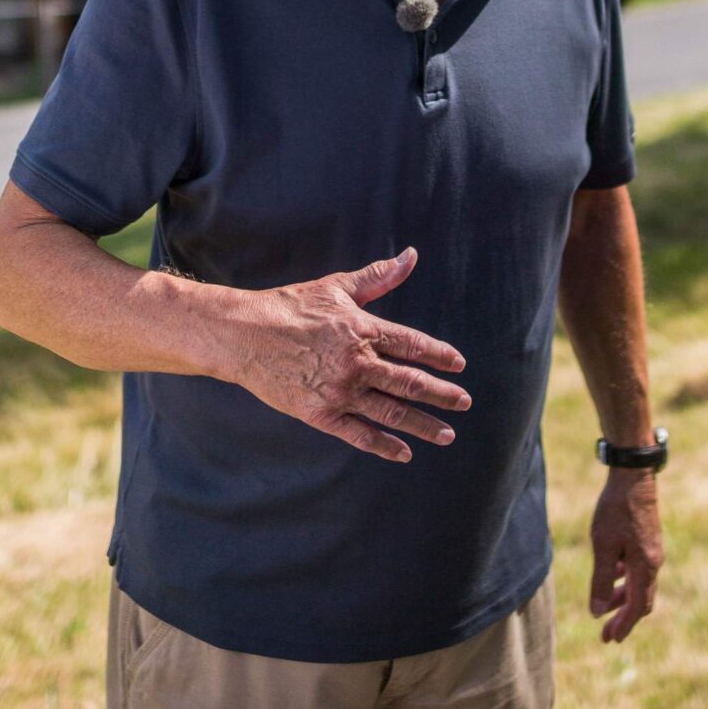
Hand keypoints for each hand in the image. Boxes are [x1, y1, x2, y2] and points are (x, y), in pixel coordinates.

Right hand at [214, 245, 471, 461]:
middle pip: (410, 382)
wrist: (243, 335)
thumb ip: (378, 277)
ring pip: (391, 412)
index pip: (412, 344)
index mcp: (362, 329)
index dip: (439, 355)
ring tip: (447, 434)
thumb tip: (411, 255)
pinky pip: (359, 434)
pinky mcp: (320, 413)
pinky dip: (384, 445)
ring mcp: (339, 391)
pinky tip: (404, 453)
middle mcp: (356, 362)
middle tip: (464, 402)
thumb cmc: (290, 306)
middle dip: (441, 394)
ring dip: (422, 425)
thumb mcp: (336, 288)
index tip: (459, 365)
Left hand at [588, 468, 662, 642]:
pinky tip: (612, 574)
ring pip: (640, 585)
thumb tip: (598, 612)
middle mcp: (653, 562)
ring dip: (623, 599)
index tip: (610, 640)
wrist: (633, 477)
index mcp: (645, 567)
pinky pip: (638, 569)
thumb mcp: (604, 547)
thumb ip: (602, 580)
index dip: (624, 626)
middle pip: (641, 600)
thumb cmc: (616, 511)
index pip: (637, 608)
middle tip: (607, 634)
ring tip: (605, 608)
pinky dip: (625, 580)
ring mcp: (652, 551)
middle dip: (624, 618)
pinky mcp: (647, 540)